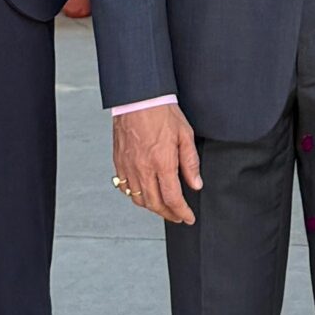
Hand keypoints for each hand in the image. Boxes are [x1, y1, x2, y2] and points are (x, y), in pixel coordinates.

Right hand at [112, 104, 201, 225]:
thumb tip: (195, 184)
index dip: (182, 212)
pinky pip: (124, 187)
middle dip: (168, 214)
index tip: (188, 218)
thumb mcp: (185, 135)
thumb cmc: (162, 112)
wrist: (138, 97)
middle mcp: (143, 168)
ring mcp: (128, 166)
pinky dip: (135, 195)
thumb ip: (190, 162)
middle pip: (155, 204)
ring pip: (138, 199)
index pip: (172, 198)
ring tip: (163, 207)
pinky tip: (143, 194)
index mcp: (162, 162)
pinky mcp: (119, 162)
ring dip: (152, 208)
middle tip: (178, 216)